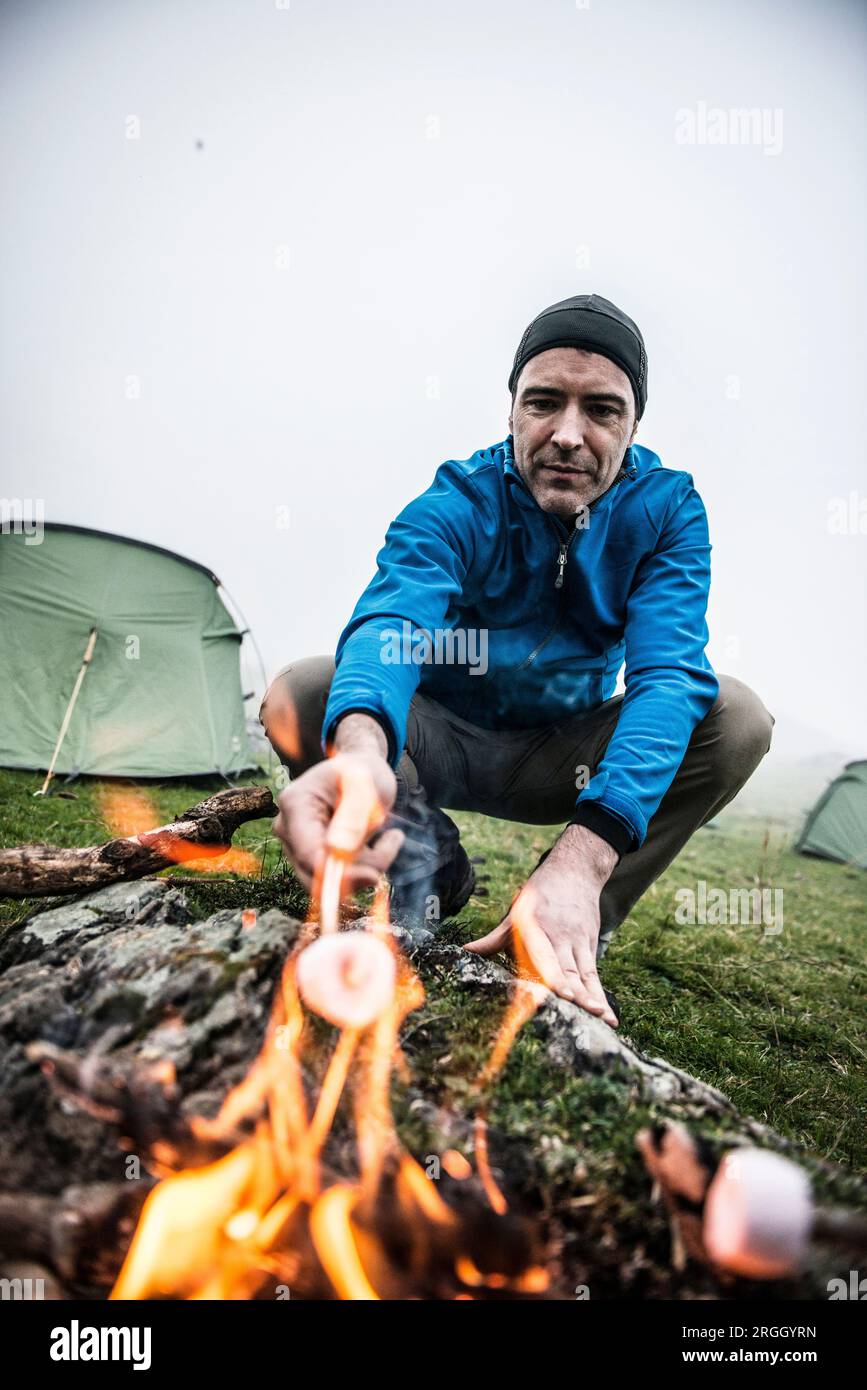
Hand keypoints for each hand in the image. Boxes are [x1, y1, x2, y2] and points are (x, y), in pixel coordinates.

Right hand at [271, 742, 404, 893]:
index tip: (374, 876)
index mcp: (295, 805)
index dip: (338, 874)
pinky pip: (340, 880)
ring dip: (368, 865)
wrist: (361, 771)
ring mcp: (297, 846)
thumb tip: (337, 850)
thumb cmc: (362, 772)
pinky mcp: (312, 858)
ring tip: (392, 835)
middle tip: (393, 841)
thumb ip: (352, 813)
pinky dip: (366, 866)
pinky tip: (383, 842)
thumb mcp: (364, 783)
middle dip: (358, 870)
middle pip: (316, 876)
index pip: (308, 855)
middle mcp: (288, 829)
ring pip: (332, 881)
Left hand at [465, 825, 619, 1026]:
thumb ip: (493, 939)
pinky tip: (608, 1016)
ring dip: (595, 998)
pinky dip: (601, 994)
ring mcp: (579, 941)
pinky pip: (594, 974)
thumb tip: (464, 952)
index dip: (556, 975)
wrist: (575, 871)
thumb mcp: (515, 913)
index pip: (547, 955)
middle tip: (592, 1013)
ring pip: (587, 974)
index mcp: (539, 929)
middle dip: (580, 992)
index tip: (565, 994)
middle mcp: (562, 936)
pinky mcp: (591, 945)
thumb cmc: (539, 895)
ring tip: (605, 1020)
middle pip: (571, 968)